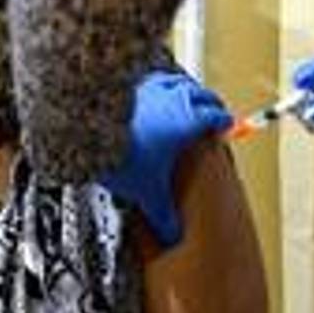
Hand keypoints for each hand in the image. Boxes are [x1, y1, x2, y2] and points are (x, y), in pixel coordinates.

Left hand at [99, 70, 231, 247]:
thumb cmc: (121, 156)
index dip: (222, 122)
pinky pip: (151, 78)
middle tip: (213, 110)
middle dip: (210, 103)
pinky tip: (153, 89)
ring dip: (186, 87)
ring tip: (186, 93)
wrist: (87, 133)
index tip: (226, 125)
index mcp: (187, 121)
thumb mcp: (148, 191)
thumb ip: (163, 214)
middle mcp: (174, 99)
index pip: (215, 117)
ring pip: (177, 80)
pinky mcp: (130, 83)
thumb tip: (172, 234)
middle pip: (201, 94)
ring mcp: (151, 87)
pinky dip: (158, 82)